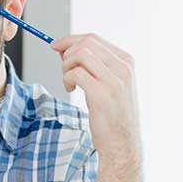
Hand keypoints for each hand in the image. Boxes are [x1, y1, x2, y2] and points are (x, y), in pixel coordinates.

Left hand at [51, 33, 143, 181]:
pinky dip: (67, 79)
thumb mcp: (108, 84)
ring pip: (79, 55)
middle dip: (66, 53)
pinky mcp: (102, 94)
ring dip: (66, 66)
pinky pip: (76, 73)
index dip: (70, 40)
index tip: (56, 46)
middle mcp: (123, 68)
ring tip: (68, 82)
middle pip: (85, 43)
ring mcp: (114, 80)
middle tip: (63, 71)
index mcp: (126, 62)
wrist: (122, 143)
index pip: (93, 38)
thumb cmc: (112, 115)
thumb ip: (93, 66)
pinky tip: (71, 90)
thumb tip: (65, 48)